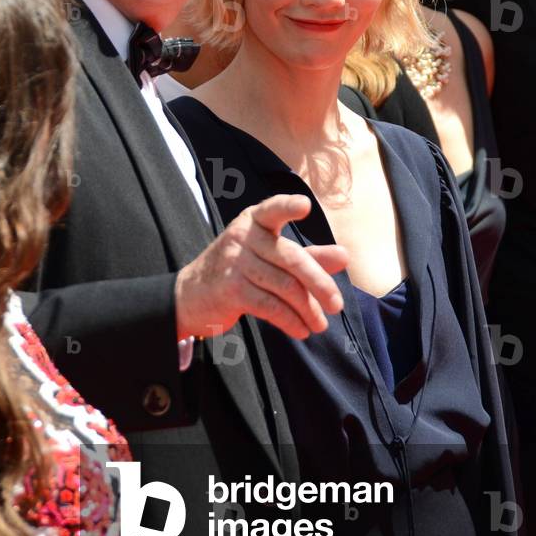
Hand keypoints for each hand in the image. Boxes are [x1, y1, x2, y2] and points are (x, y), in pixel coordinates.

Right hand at [175, 194, 346, 340]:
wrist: (190, 294)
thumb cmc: (240, 269)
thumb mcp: (271, 255)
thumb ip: (308, 255)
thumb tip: (344, 257)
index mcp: (254, 220)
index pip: (273, 209)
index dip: (288, 207)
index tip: (305, 206)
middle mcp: (242, 237)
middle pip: (291, 258)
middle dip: (319, 283)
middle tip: (337, 305)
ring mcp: (234, 263)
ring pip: (284, 286)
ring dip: (307, 310)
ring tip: (320, 325)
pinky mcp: (230, 290)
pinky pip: (269, 306)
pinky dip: (290, 321)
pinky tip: (301, 330)